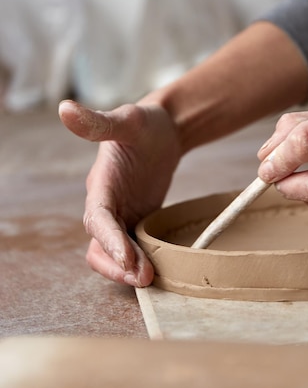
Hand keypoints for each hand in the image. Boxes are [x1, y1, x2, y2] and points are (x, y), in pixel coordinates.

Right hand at [59, 99, 180, 286]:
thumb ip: (98, 122)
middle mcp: (106, 205)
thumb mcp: (127, 120)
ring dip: (128, 269)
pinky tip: (160, 269)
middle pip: (99, 246)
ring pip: (112, 254)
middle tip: (144, 278)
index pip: (98, 218)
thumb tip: (63, 108)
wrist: (163, 132)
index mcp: (101, 184)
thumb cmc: (145, 124)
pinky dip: (140, 262)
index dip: (109, 239)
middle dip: (116, 265)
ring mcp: (121, 216)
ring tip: (152, 279)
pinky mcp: (136, 221)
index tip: (127, 257)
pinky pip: (132, 249)